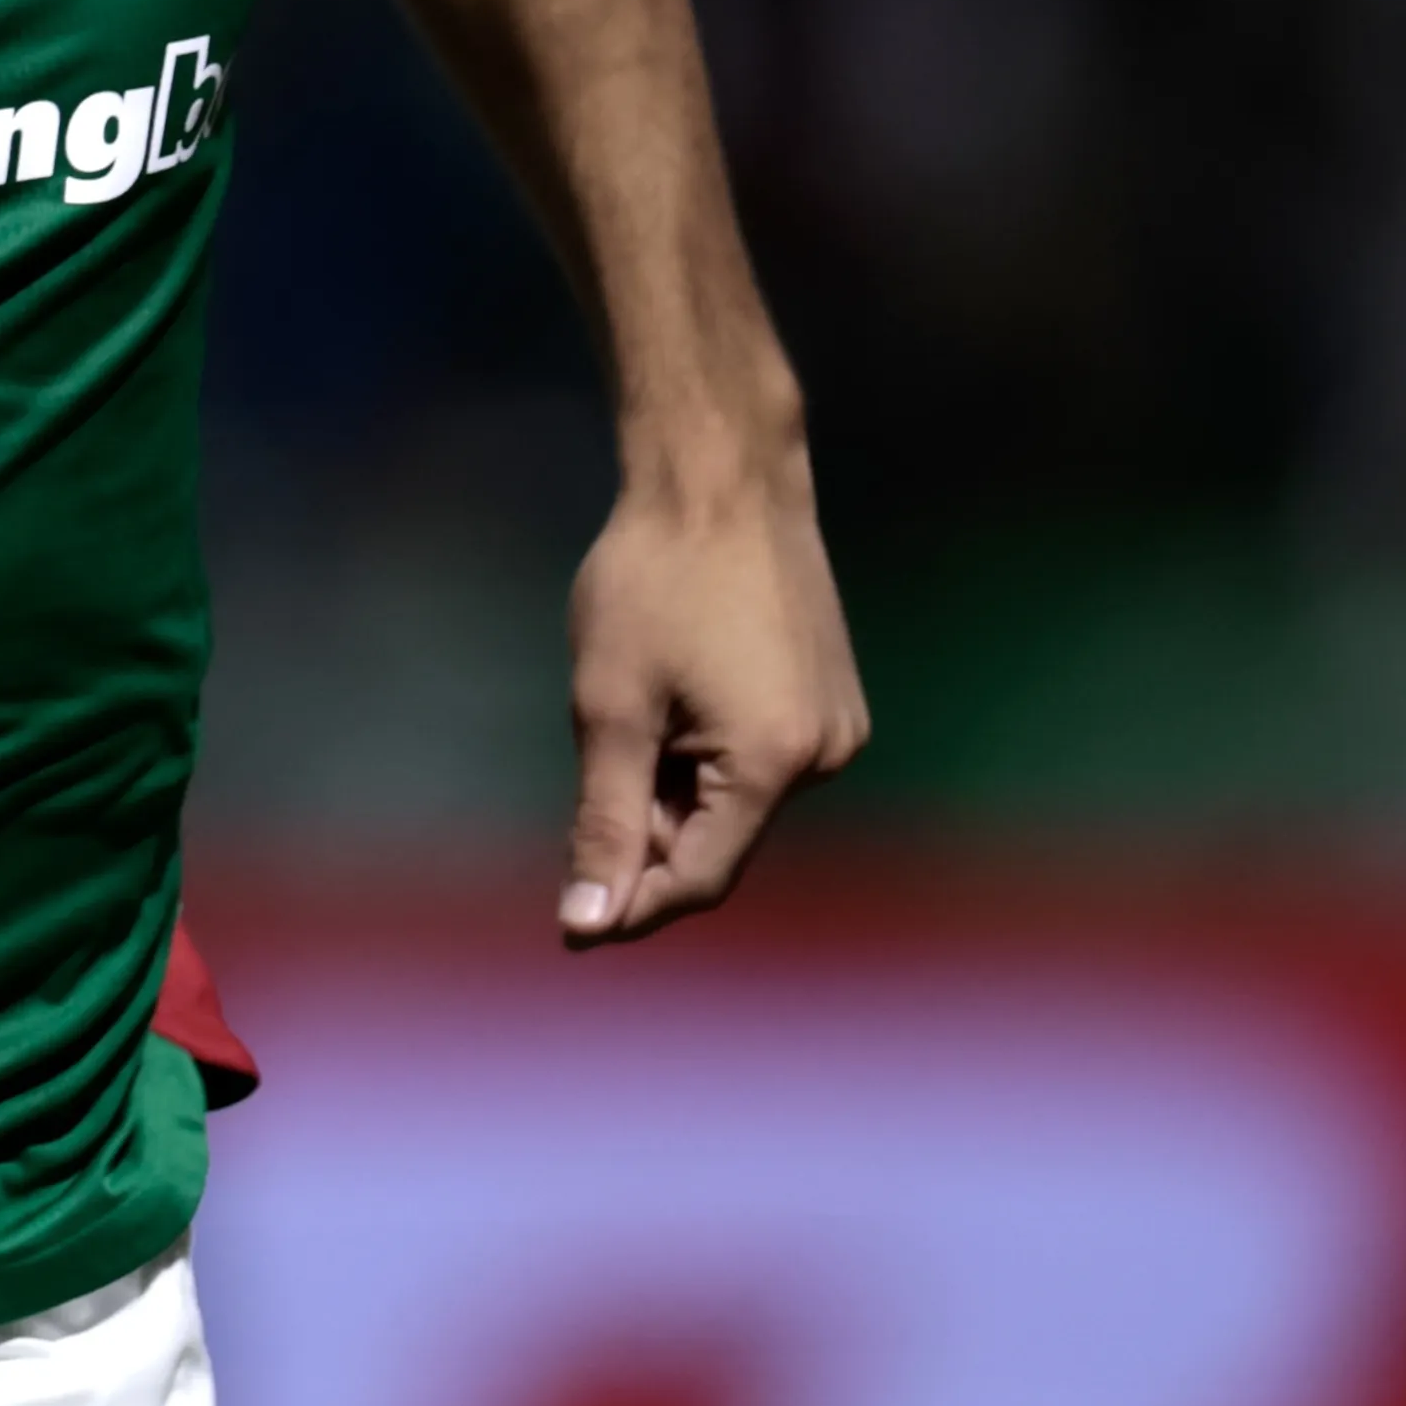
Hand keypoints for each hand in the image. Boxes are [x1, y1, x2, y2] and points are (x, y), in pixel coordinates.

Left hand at [556, 438, 867, 948]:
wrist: (721, 480)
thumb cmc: (651, 583)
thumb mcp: (610, 708)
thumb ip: (606, 822)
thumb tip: (587, 925)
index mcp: (774, 763)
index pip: (701, 878)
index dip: (632, 902)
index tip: (568, 921)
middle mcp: (826, 757)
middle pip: (720, 841)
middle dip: (649, 834)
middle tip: (593, 757)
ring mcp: (837, 728)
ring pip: (736, 800)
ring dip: (673, 788)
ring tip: (634, 704)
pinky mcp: (831, 700)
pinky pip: (758, 760)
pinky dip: (703, 756)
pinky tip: (670, 696)